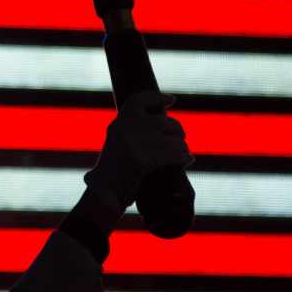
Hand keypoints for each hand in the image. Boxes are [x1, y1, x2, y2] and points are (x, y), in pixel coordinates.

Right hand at [83, 91, 192, 209]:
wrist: (104, 194)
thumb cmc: (116, 171)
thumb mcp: (120, 143)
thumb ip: (136, 131)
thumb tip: (166, 121)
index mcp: (118, 123)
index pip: (139, 100)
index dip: (157, 97)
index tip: (172, 100)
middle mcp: (123, 129)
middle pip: (163, 121)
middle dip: (177, 130)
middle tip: (181, 139)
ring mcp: (131, 144)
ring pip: (171, 139)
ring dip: (181, 147)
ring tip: (183, 154)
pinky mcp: (140, 160)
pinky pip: (171, 154)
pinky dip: (182, 157)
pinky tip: (187, 160)